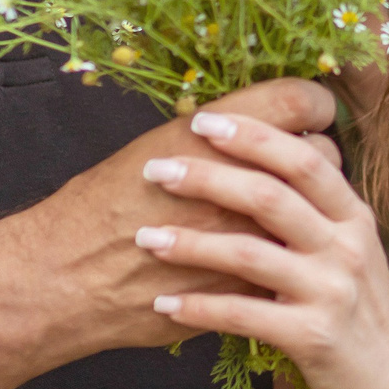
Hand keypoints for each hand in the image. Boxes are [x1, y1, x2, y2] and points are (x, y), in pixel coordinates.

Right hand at [16, 78, 340, 354]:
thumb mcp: (155, 144)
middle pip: (319, 155)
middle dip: (317, 155)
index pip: (301, 102)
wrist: (69, 277)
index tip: (312, 113)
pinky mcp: (246, 285)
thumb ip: (215, 130)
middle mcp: (238, 183)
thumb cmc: (103, 204)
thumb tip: (259, 121)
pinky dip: (289, 253)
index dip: (315, 104)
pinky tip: (272, 249)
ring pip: (312, 212)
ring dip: (307, 207)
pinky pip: (291, 261)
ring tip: (286, 207)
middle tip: (301, 161)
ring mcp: (247, 238)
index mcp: (212, 136)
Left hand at [134, 109, 388, 388]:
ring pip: (250, 253)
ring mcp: (329, 291)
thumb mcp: (348, 245)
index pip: (303, 159)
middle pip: (270, 195)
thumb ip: (313, 208)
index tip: (202, 121)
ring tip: (145, 238)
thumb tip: (259, 160)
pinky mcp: (311, 336)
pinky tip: (162, 305)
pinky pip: (243, 314)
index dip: (253, 135)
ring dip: (191, 243)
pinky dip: (198, 309)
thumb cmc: (359, 305)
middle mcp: (344, 246)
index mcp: (350, 214)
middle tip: (158, 169)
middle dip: (208, 177)